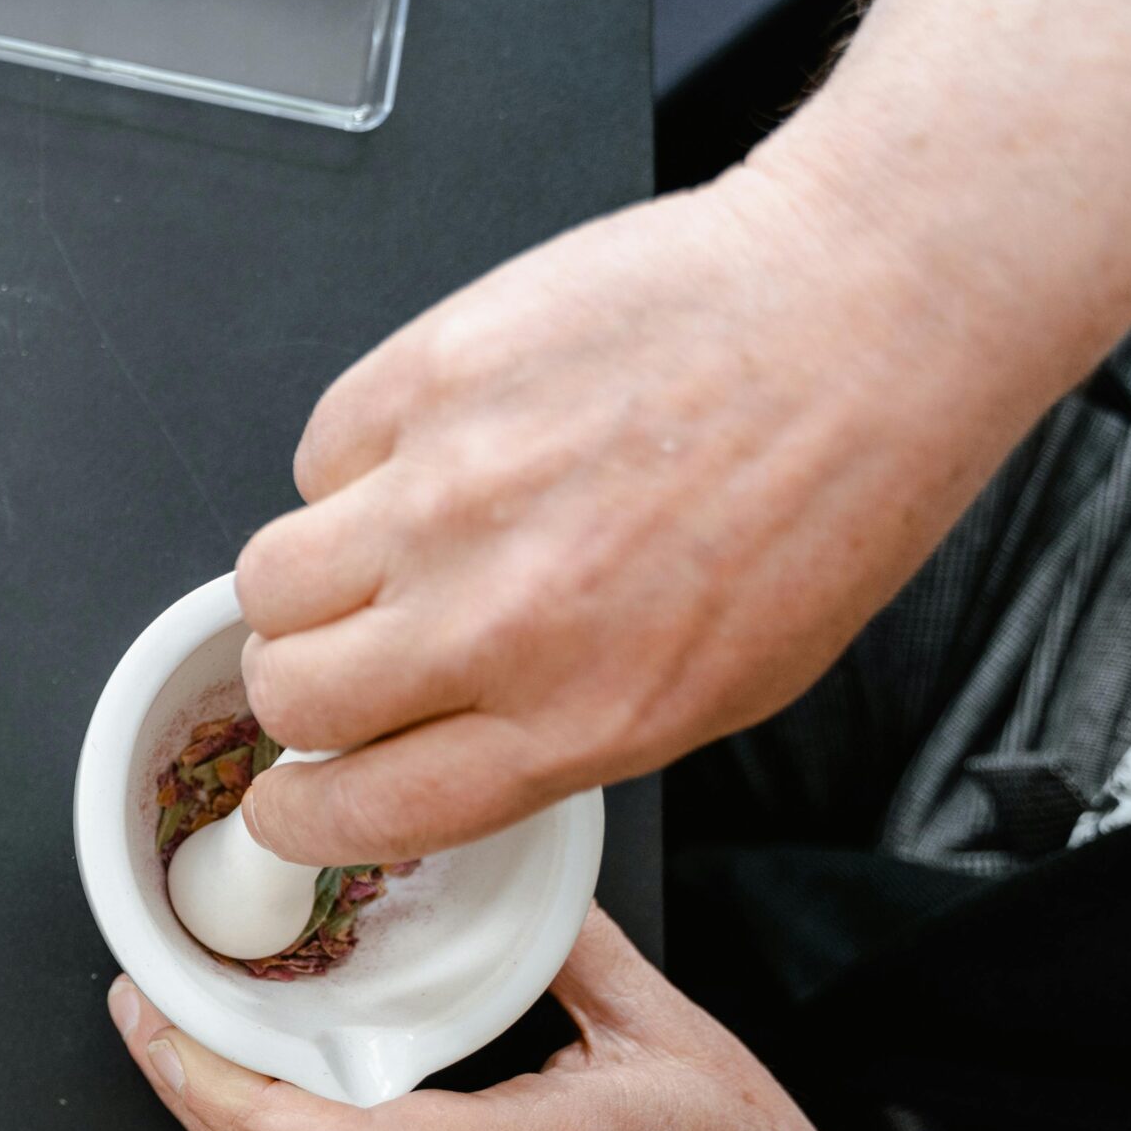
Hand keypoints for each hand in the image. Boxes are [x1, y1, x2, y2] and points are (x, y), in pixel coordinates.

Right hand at [233, 164, 1055, 865]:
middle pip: (289, 698)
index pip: (363, 812)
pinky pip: (319, 455)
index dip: (302, 816)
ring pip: (267, 582)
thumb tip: (437, 748)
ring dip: (307, 584)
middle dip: (300, 692)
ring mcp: (447, 494)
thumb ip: (557, 734)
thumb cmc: (825, 492)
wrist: (863, 313)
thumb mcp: (719, 687)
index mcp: (576, 719)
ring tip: (381, 548)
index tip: (292, 802)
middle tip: (345, 655)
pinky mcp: (426, 379)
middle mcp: (494, 621)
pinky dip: (355, 464)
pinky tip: (438, 447)